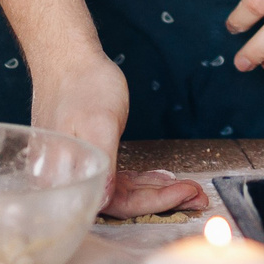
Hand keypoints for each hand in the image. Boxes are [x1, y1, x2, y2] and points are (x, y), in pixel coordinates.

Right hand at [29, 48, 203, 216]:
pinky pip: (120, 179)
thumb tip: (104, 201)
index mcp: (66, 177)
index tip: (184, 193)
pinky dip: (145, 180)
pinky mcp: (92, 159)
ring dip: (158, 191)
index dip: (152, 203)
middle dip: (163, 199)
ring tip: (190, 188)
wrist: (68, 57)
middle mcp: (71, 181)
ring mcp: (82, 171)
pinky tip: (165, 178)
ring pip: (124, 192)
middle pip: (122, 203)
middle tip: (198, 195)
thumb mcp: (98, 122)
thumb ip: (102, 162)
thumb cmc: (82, 85)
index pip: (114, 205)